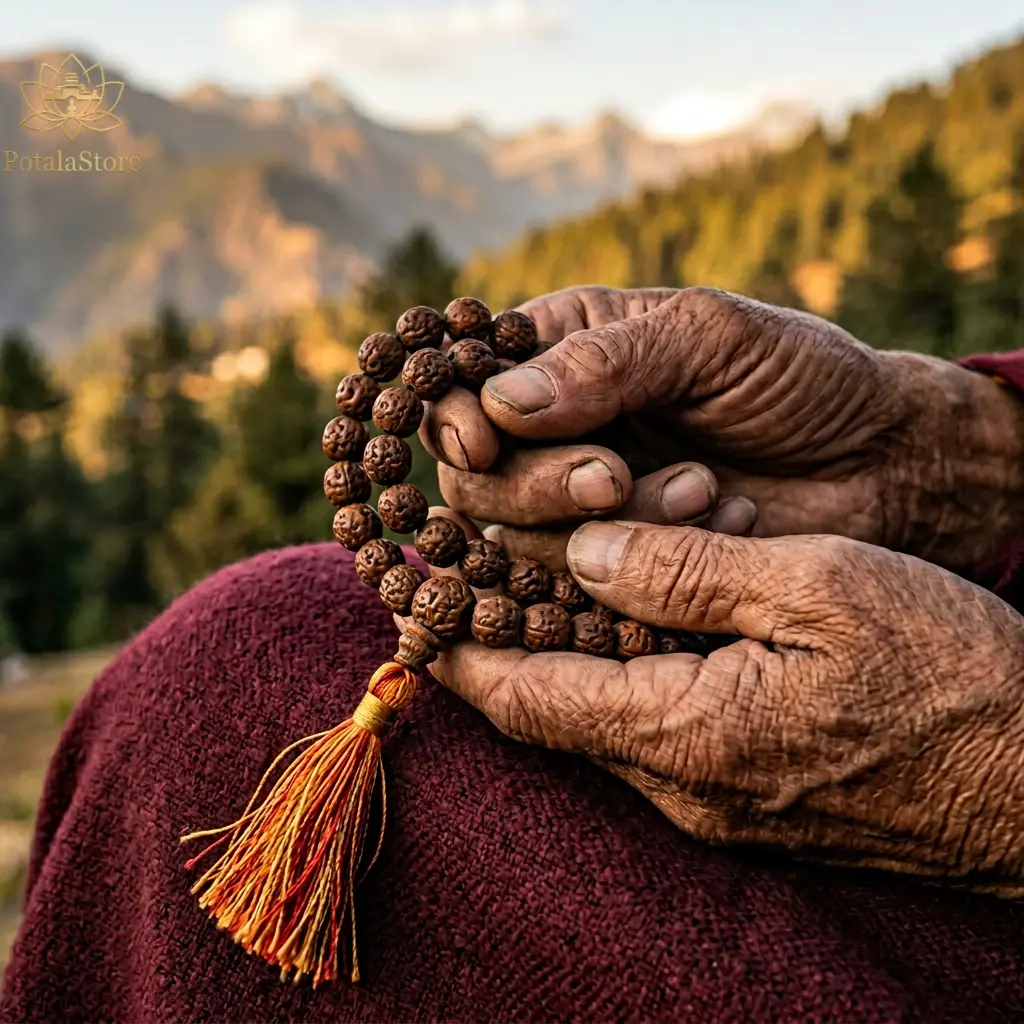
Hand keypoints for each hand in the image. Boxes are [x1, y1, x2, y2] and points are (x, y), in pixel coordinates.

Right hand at [420, 286, 1023, 574]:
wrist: (875, 461)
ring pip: (521, 540)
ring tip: (702, 490)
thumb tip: (499, 403)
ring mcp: (582, 506)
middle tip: (614, 476)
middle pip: (477, 478)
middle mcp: (555, 432)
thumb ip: (606, 361)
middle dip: (538, 485)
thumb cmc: (797, 379)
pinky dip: (638, 570)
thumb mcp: (709, 340)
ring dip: (606, 527)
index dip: (455, 418)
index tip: (484, 440)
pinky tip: (715, 526)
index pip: (463, 387)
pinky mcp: (620, 567)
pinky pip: (581, 587)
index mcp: (562, 353)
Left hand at [430, 518, 1023, 892]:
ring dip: (562, 652)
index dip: (457, 646)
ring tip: (532, 578)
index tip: (413, 597)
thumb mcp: (820, 590)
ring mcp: (717, 798)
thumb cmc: (951, 675)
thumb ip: (690, 571)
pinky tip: (630, 619)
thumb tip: (585, 553)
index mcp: (684, 732)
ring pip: (601, 716)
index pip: (524, 696)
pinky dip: (620, 670)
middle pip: (552, 710)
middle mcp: (683, 783)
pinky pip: (654, 727)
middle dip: (500, 643)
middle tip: (463, 572)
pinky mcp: (751, 793)